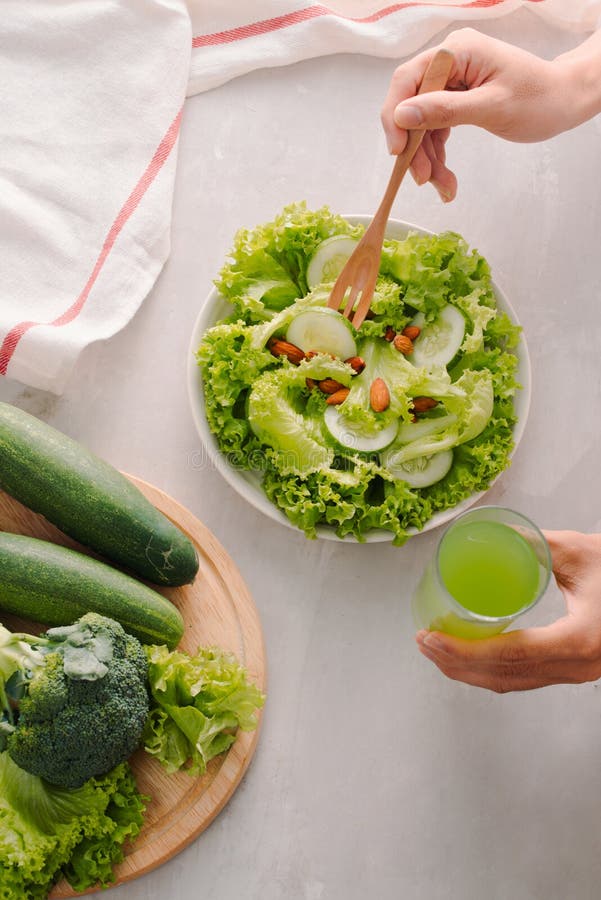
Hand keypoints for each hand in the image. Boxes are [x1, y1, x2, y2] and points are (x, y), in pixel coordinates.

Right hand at [381, 28, 571, 201]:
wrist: (563, 102)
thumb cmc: (538, 99)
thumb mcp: (491, 107)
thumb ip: (445, 110)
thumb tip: (402, 115)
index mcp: (457, 52)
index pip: (408, 79)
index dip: (396, 116)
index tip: (398, 151)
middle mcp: (449, 63)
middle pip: (412, 106)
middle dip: (416, 147)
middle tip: (423, 179)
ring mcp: (451, 82)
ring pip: (422, 125)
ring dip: (427, 159)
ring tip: (443, 187)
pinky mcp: (455, 100)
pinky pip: (435, 131)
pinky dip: (437, 157)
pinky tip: (445, 178)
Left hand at [415, 531, 600, 691]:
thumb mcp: (580, 552)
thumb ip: (534, 543)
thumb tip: (489, 533)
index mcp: (580, 641)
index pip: (510, 654)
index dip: (463, 650)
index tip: (430, 637)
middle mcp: (578, 667)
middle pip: (505, 676)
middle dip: (456, 664)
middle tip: (424, 642)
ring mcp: (577, 674)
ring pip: (513, 682)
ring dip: (469, 671)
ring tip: (436, 650)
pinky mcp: (573, 670)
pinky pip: (525, 678)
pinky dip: (490, 671)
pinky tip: (468, 657)